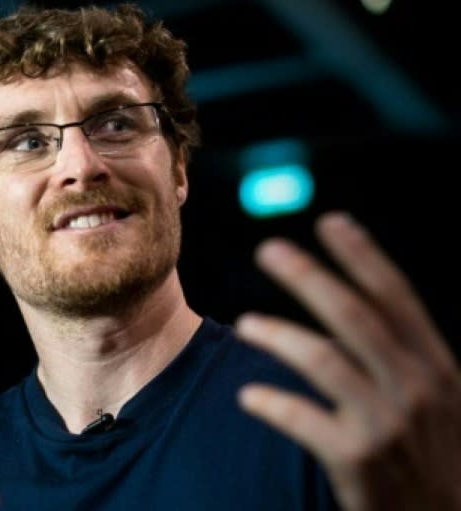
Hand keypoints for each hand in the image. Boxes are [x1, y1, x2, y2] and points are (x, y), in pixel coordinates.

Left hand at [235, 211, 460, 510]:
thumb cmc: (431, 459)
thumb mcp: (436, 402)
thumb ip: (402, 357)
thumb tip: (356, 305)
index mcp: (436, 366)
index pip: (396, 297)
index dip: (363, 255)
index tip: (330, 221)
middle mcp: (416, 387)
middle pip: (354, 315)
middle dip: (308, 276)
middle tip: (269, 249)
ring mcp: (387, 423)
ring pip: (322, 359)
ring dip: (277, 334)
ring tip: (245, 325)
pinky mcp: (358, 459)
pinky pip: (302, 417)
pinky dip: (271, 402)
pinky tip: (248, 397)